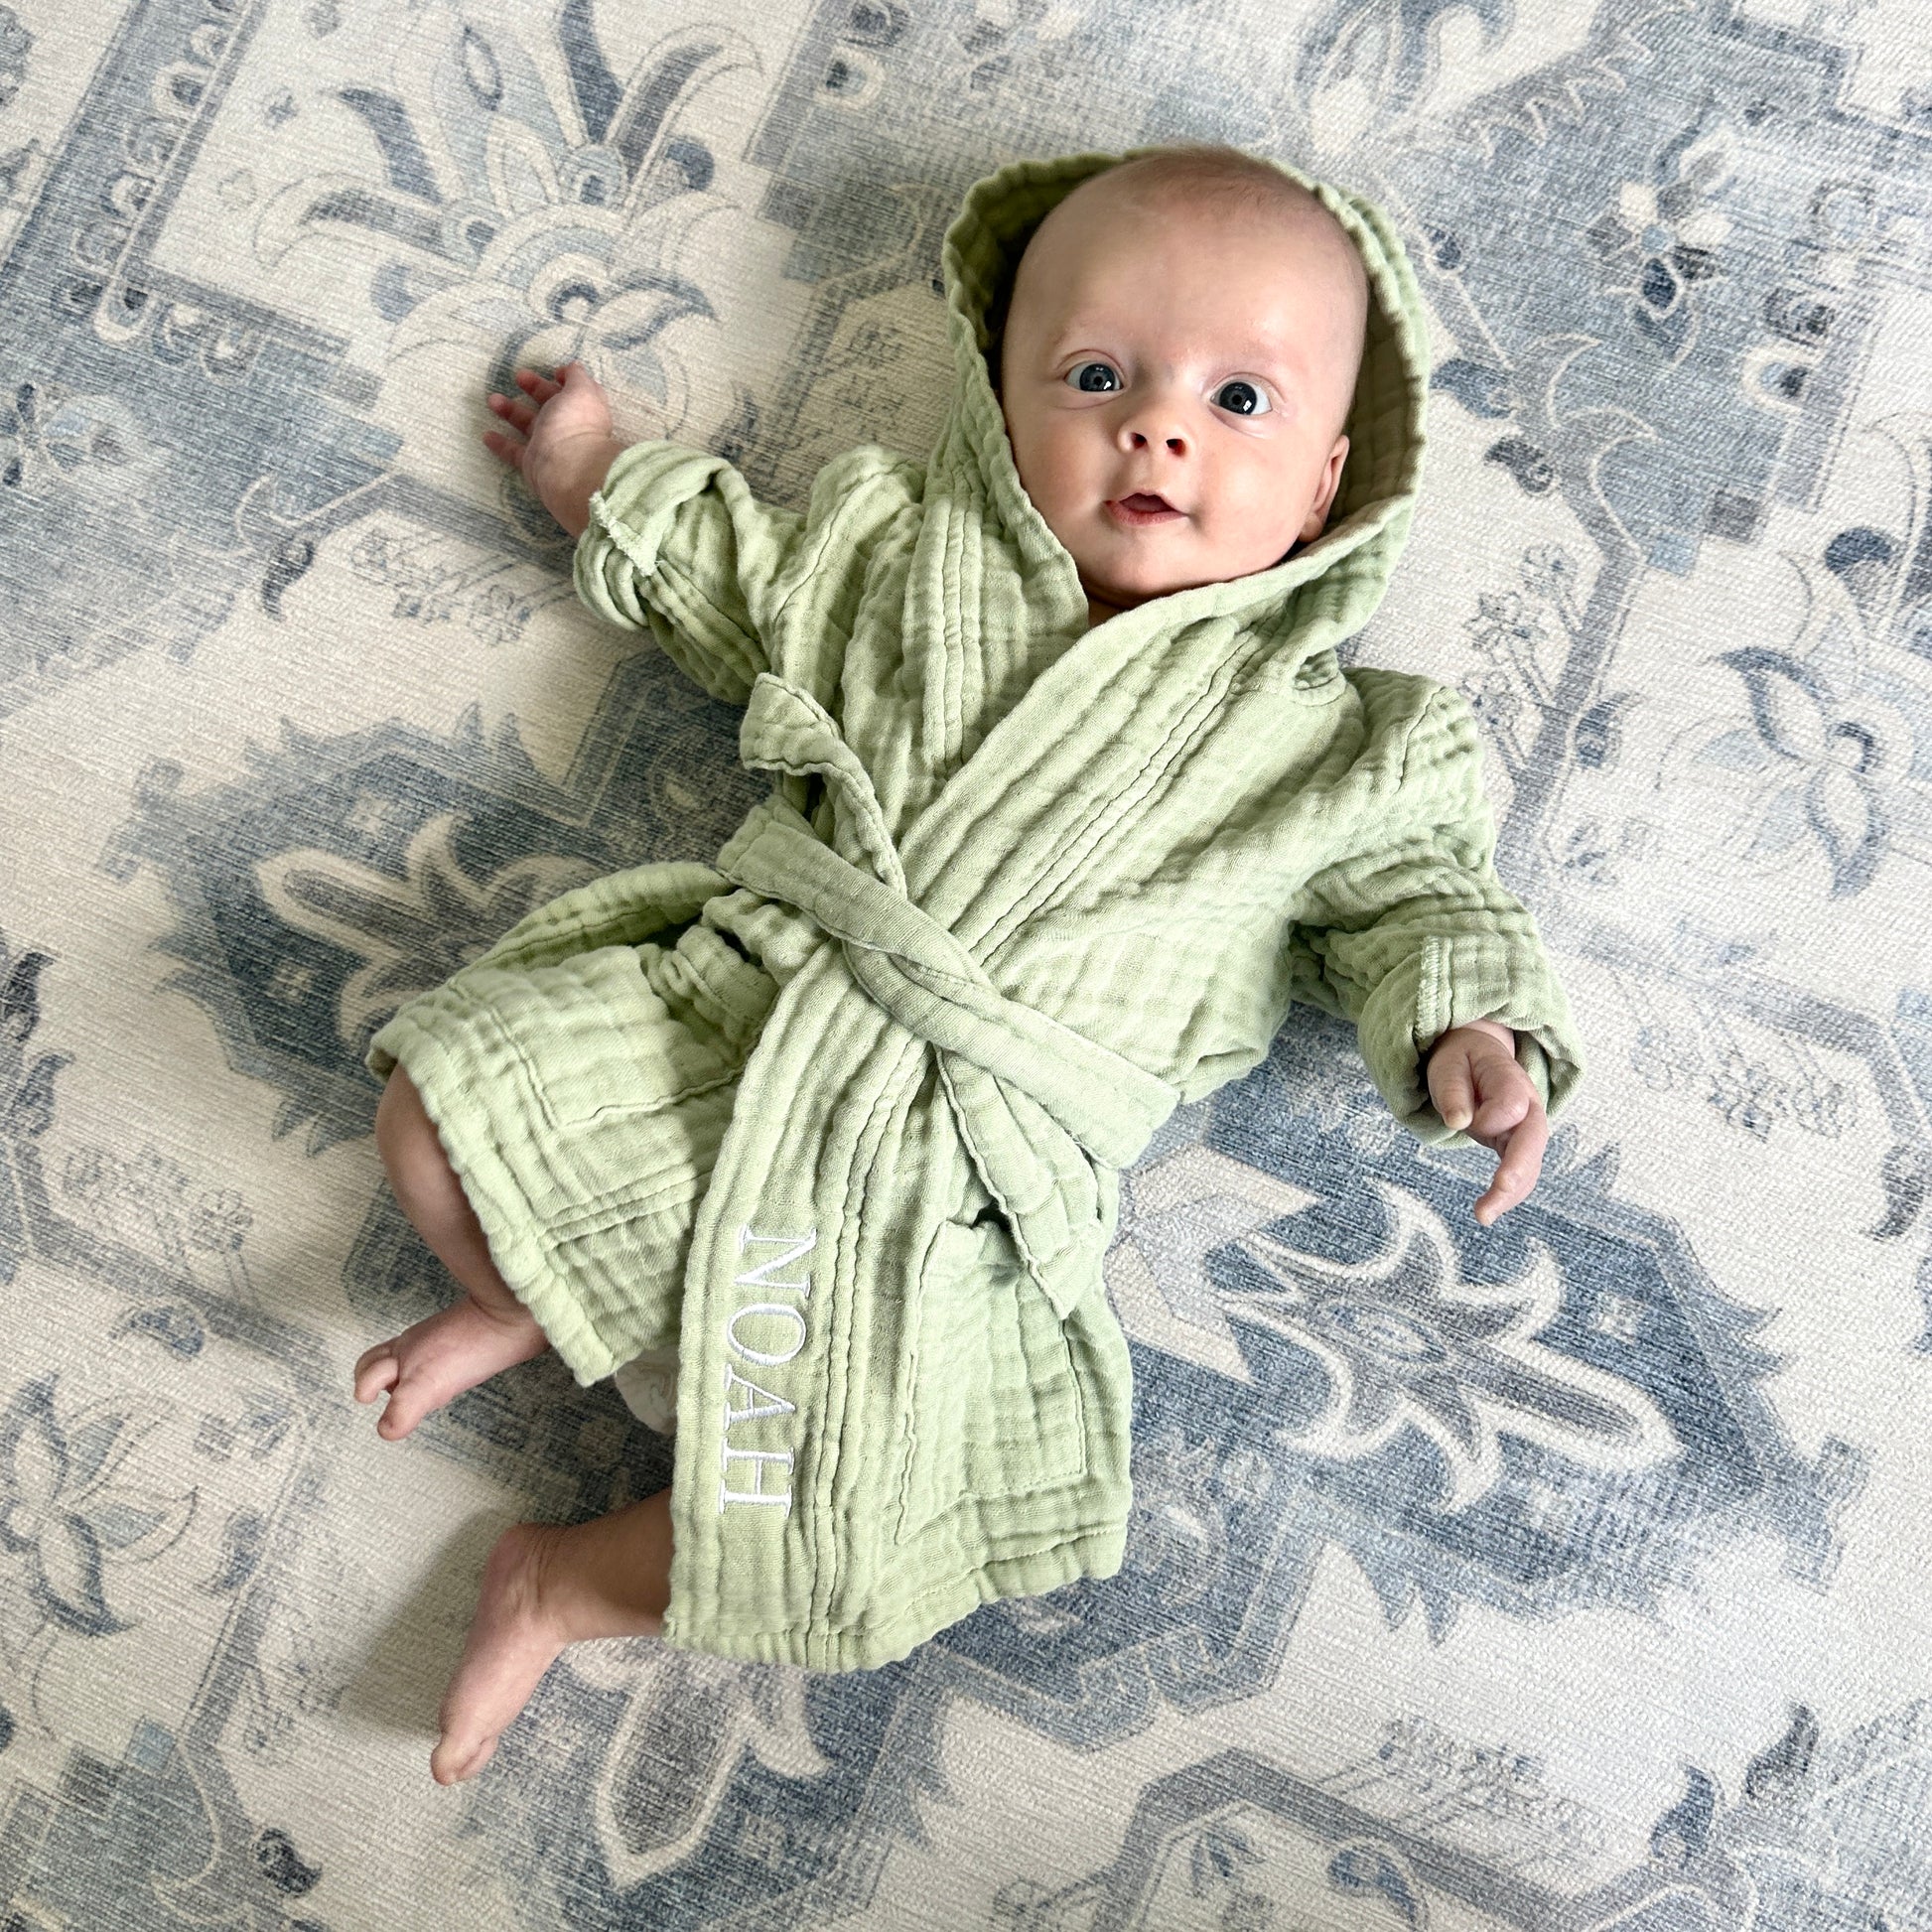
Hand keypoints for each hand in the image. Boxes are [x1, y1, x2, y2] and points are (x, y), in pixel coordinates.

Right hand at [483, 362, 624, 538]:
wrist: (567, 467)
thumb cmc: (575, 423)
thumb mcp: (581, 390)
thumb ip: (577, 377)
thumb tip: (573, 368)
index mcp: (582, 409)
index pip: (575, 393)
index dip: (566, 381)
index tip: (553, 372)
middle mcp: (568, 427)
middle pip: (549, 404)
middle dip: (535, 388)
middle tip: (519, 376)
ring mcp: (550, 445)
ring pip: (528, 425)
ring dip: (510, 411)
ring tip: (492, 400)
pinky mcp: (533, 463)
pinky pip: (514, 452)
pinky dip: (501, 444)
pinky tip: (487, 435)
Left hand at [1423, 1018, 1546, 1226]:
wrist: (1476, 1057)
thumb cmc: (1460, 1061)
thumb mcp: (1448, 1065)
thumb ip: (1453, 1090)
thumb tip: (1458, 1121)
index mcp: (1512, 1080)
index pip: (1511, 1105)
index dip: (1487, 1117)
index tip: (1461, 1117)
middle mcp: (1529, 1106)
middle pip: (1532, 1140)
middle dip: (1518, 1168)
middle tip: (1499, 1188)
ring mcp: (1527, 1129)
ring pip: (1530, 1165)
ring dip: (1509, 1193)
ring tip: (1483, 1216)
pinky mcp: (1517, 1147)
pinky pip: (1520, 1175)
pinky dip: (1506, 1195)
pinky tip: (1487, 1212)